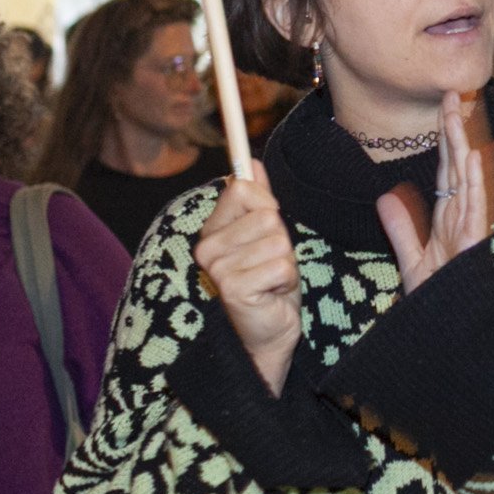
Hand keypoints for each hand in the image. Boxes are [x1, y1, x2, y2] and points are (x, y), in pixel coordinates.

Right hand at [194, 172, 302, 393]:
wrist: (268, 333)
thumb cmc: (269, 283)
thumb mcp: (267, 235)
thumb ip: (258, 198)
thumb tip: (251, 160)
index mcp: (212, 230)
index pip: (241, 189)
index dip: (267, 205)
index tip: (267, 229)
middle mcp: (207, 248)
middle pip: (266, 215)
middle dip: (281, 240)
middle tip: (270, 265)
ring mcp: (218, 268)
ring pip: (278, 241)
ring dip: (285, 262)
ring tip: (271, 280)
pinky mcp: (234, 288)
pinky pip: (281, 265)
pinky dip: (286, 279)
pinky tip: (273, 293)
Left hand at [377, 91, 493, 292]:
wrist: (448, 338)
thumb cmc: (439, 303)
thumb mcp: (413, 262)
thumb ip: (402, 229)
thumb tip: (387, 195)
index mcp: (449, 219)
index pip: (448, 170)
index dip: (446, 138)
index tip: (445, 107)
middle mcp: (464, 219)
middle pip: (459, 166)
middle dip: (456, 130)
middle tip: (453, 93)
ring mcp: (472, 230)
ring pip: (469, 179)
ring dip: (465, 145)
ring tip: (460, 113)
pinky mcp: (476, 244)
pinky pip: (476, 208)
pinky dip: (476, 182)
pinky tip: (473, 157)